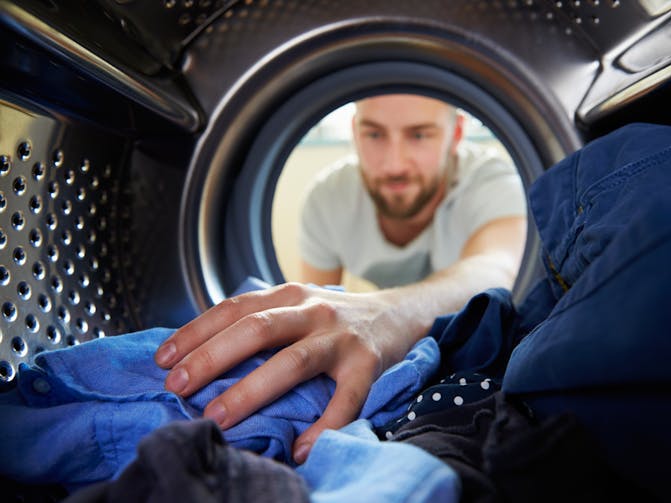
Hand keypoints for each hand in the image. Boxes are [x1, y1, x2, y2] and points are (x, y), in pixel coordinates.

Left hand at [154, 282, 423, 463]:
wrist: (399, 313)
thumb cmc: (334, 319)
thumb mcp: (296, 307)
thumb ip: (260, 322)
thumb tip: (198, 357)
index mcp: (289, 295)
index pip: (234, 308)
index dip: (195, 332)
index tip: (163, 360)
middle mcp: (313, 309)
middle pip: (256, 330)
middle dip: (212, 358)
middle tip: (178, 388)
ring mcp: (341, 336)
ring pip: (293, 362)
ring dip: (252, 390)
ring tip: (219, 417)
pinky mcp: (368, 364)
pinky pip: (345, 400)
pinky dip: (323, 426)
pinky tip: (301, 448)